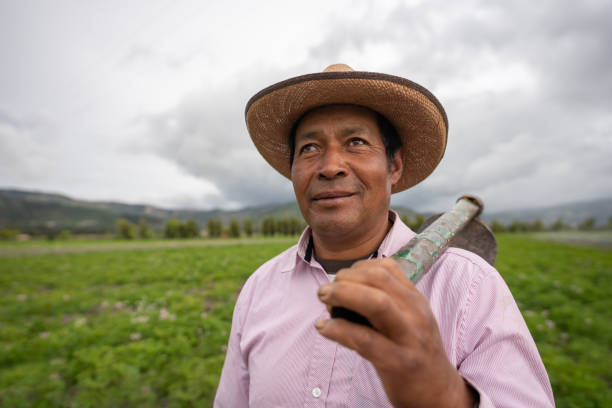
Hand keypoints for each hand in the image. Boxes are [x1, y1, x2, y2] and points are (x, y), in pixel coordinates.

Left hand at [315, 258, 474, 407]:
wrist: (438, 392)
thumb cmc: (415, 352)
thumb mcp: (411, 319)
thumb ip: (387, 300)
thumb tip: (346, 285)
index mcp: (416, 300)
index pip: (386, 269)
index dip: (357, 268)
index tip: (341, 278)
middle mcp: (415, 314)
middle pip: (378, 280)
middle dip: (345, 278)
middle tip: (325, 290)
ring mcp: (408, 338)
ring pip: (376, 303)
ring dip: (342, 295)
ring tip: (324, 299)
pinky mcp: (398, 362)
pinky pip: (364, 340)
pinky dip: (338, 329)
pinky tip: (324, 328)